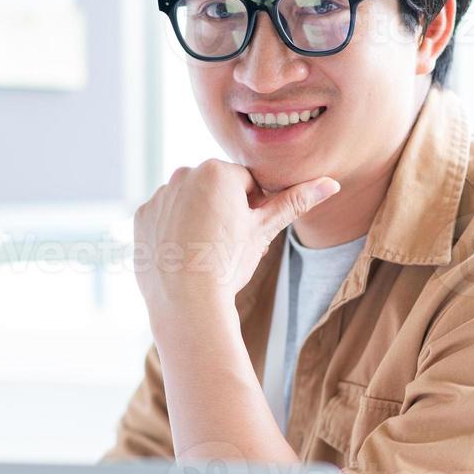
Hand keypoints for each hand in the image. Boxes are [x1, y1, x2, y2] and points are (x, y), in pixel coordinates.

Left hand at [133, 160, 338, 314]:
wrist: (187, 302)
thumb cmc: (228, 263)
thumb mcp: (264, 230)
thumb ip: (294, 202)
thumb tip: (332, 183)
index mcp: (216, 170)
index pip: (245, 184)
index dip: (251, 210)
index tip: (245, 234)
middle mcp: (182, 174)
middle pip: (214, 190)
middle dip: (223, 211)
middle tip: (226, 246)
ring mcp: (158, 196)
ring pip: (188, 203)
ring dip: (198, 219)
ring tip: (203, 252)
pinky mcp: (141, 218)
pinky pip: (163, 218)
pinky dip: (173, 232)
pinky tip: (182, 256)